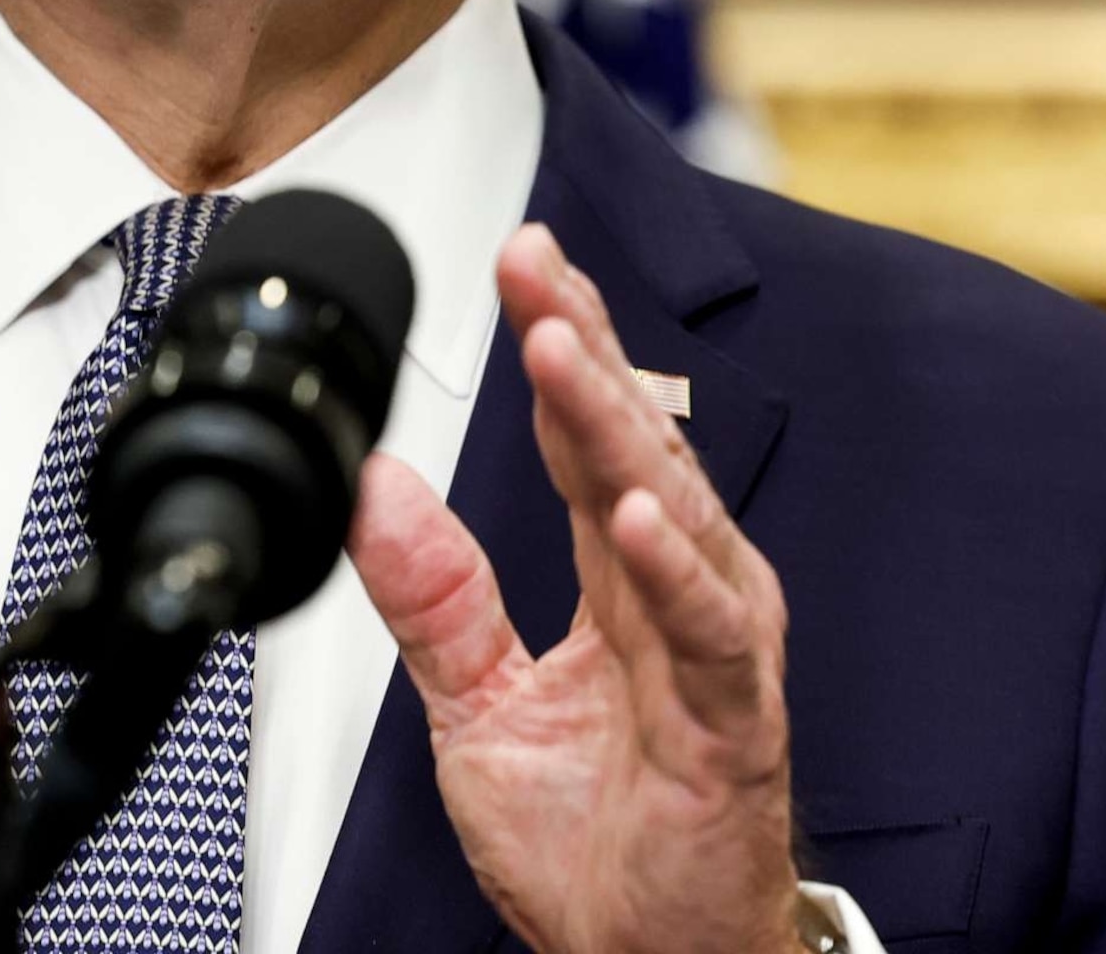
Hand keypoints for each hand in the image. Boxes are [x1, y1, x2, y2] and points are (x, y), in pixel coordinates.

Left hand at [351, 224, 802, 953]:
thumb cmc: (591, 846)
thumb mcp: (475, 703)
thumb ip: (432, 593)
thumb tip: (372, 489)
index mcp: (625, 578)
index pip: (588, 436)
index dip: (558, 343)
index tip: (519, 260)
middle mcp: (679, 591)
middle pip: (633, 443)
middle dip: (581, 345)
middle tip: (533, 264)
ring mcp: (715, 649)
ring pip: (671, 511)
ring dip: (615, 429)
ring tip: (562, 354)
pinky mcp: (733, 720)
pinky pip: (707, 633)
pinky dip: (673, 569)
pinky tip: (635, 514)